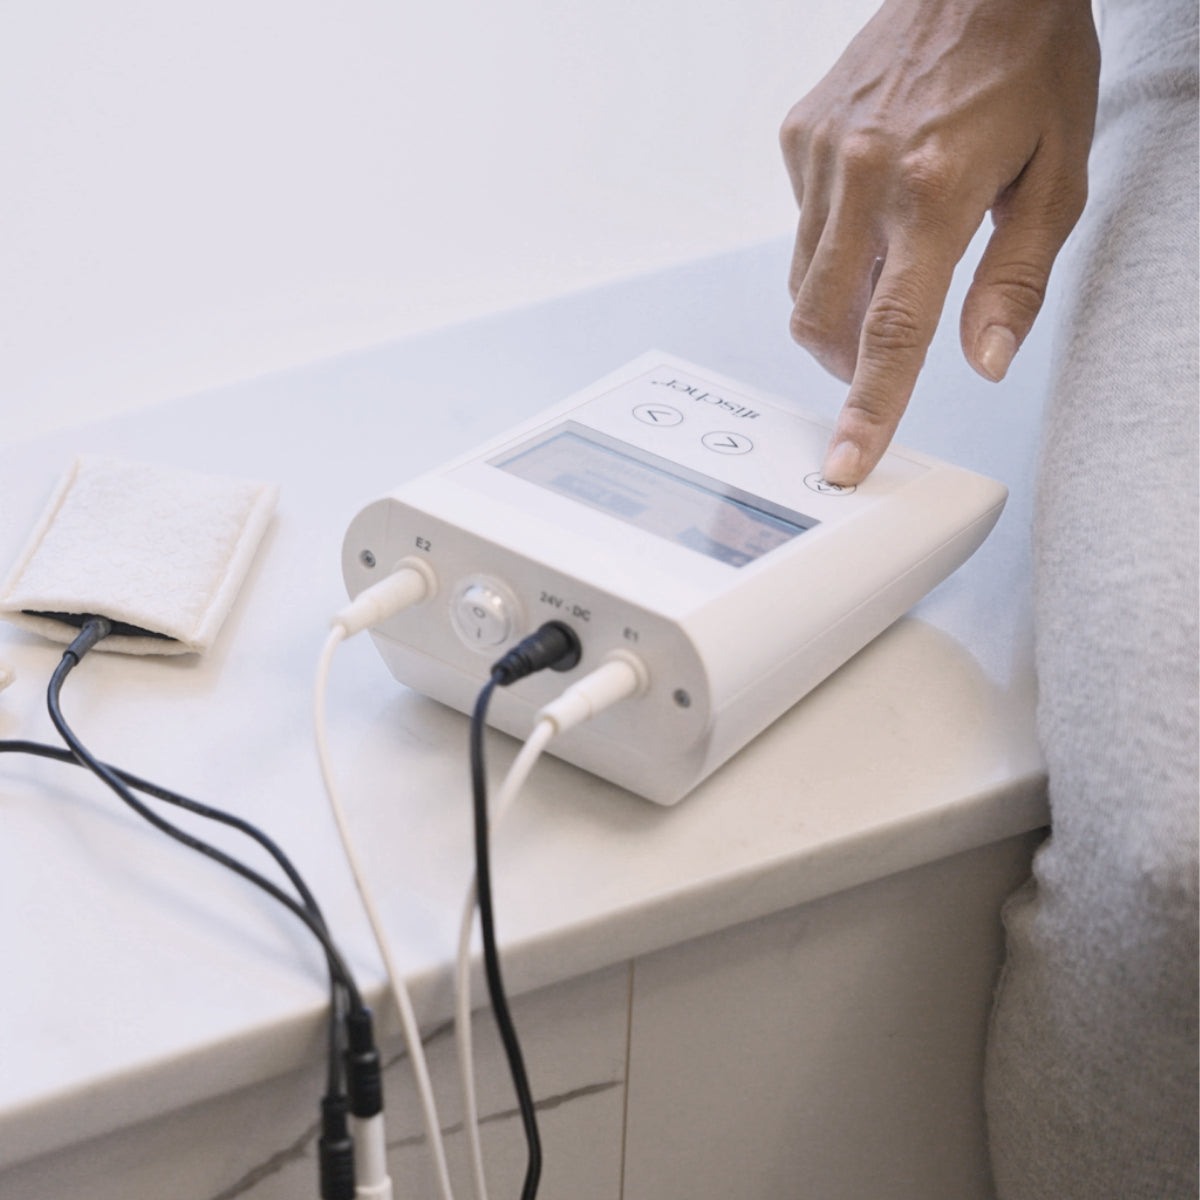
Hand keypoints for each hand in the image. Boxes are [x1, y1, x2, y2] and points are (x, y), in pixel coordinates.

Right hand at [780, 0, 1098, 483]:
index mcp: (934, 192)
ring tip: (891, 260)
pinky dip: (832, 241)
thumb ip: (1016, 280)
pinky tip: (874, 199)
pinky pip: (801, 224)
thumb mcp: (1059, 177)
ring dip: (839, 305)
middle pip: (822, 320)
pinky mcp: (798, 135)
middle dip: (844, 362)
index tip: (846, 462)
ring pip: (802, 280)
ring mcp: (820, 153)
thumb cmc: (1031, 63)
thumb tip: (982, 360)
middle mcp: (864, 174)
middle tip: (880, 357)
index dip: (868, 410)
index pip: (890, 334)